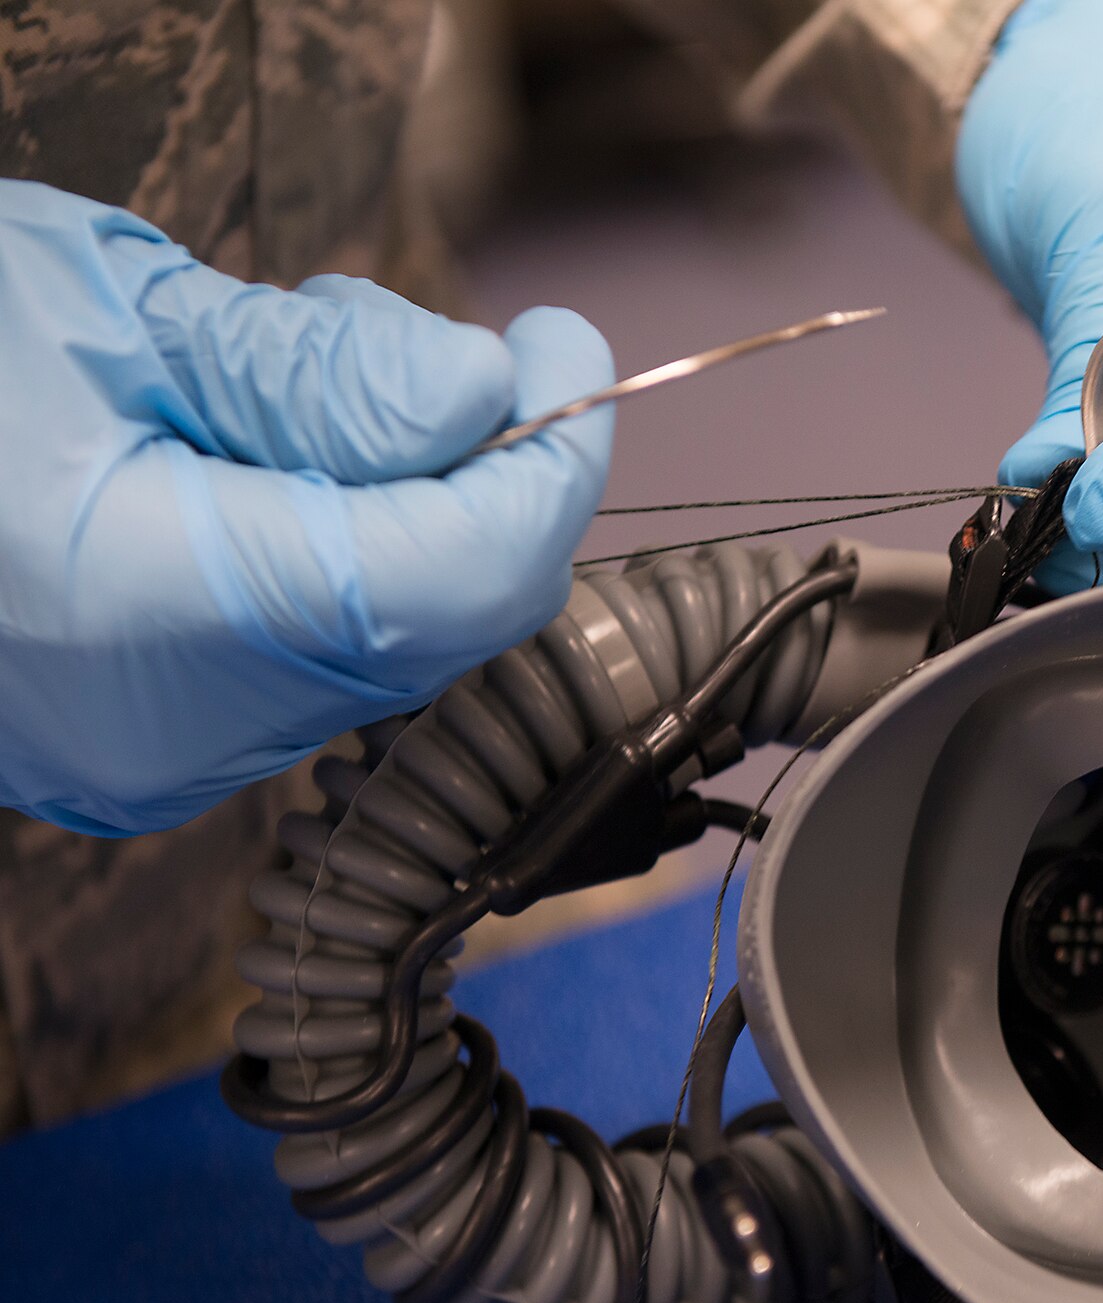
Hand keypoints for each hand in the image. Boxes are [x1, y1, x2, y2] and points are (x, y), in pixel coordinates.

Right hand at [0, 181, 613, 835]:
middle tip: (475, 357)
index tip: (570, 358)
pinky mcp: (138, 740)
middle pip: (436, 619)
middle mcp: (163, 728)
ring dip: (409, 504)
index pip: (459, 578)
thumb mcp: (100, 314)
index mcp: (150, 617)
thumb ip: (316, 376)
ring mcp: (149, 755)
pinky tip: (273, 454)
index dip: (547, 468)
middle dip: (482, 478)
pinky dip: (340, 549)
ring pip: (384, 638)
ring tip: (310, 376)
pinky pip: (308, 654)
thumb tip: (488, 401)